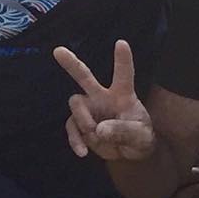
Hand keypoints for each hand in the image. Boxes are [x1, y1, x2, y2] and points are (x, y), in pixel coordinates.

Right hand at [53, 40, 155, 159]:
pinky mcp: (81, 126)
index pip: (124, 74)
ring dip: (83, 120)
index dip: (122, 59)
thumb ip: (122, 131)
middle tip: (58, 51)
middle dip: (71, 63)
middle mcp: (103, 97)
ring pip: (75, 104)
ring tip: (94, 133)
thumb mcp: (140, 136)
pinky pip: (71, 127)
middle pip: (84, 76)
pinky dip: (75, 140)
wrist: (131, 154)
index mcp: (122, 94)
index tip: (121, 43)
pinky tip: (83, 152)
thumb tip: (99, 130)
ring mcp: (90, 110)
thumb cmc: (140, 137)